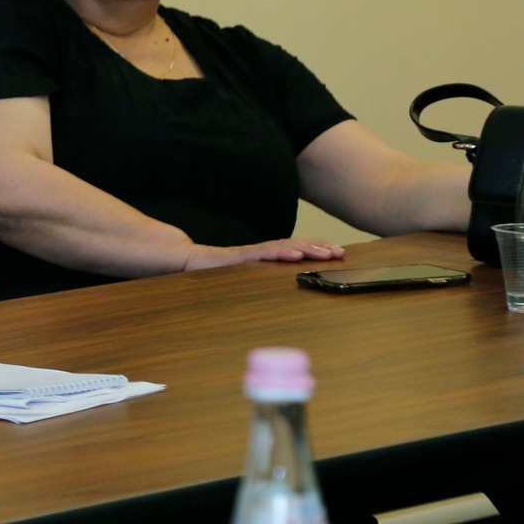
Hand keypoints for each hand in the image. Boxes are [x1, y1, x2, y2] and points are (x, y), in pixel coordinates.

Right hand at [184, 237, 344, 270]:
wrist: (183, 260)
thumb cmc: (211, 270)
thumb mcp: (244, 276)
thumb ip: (261, 275)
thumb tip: (287, 277)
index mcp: (263, 256)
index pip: (294, 248)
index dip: (316, 247)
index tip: (337, 251)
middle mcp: (259, 251)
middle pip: (294, 246)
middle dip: (318, 248)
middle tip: (340, 252)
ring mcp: (250, 253)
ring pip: (283, 248)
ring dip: (306, 250)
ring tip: (325, 253)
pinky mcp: (238, 257)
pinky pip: (263, 255)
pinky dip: (281, 254)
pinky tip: (295, 256)